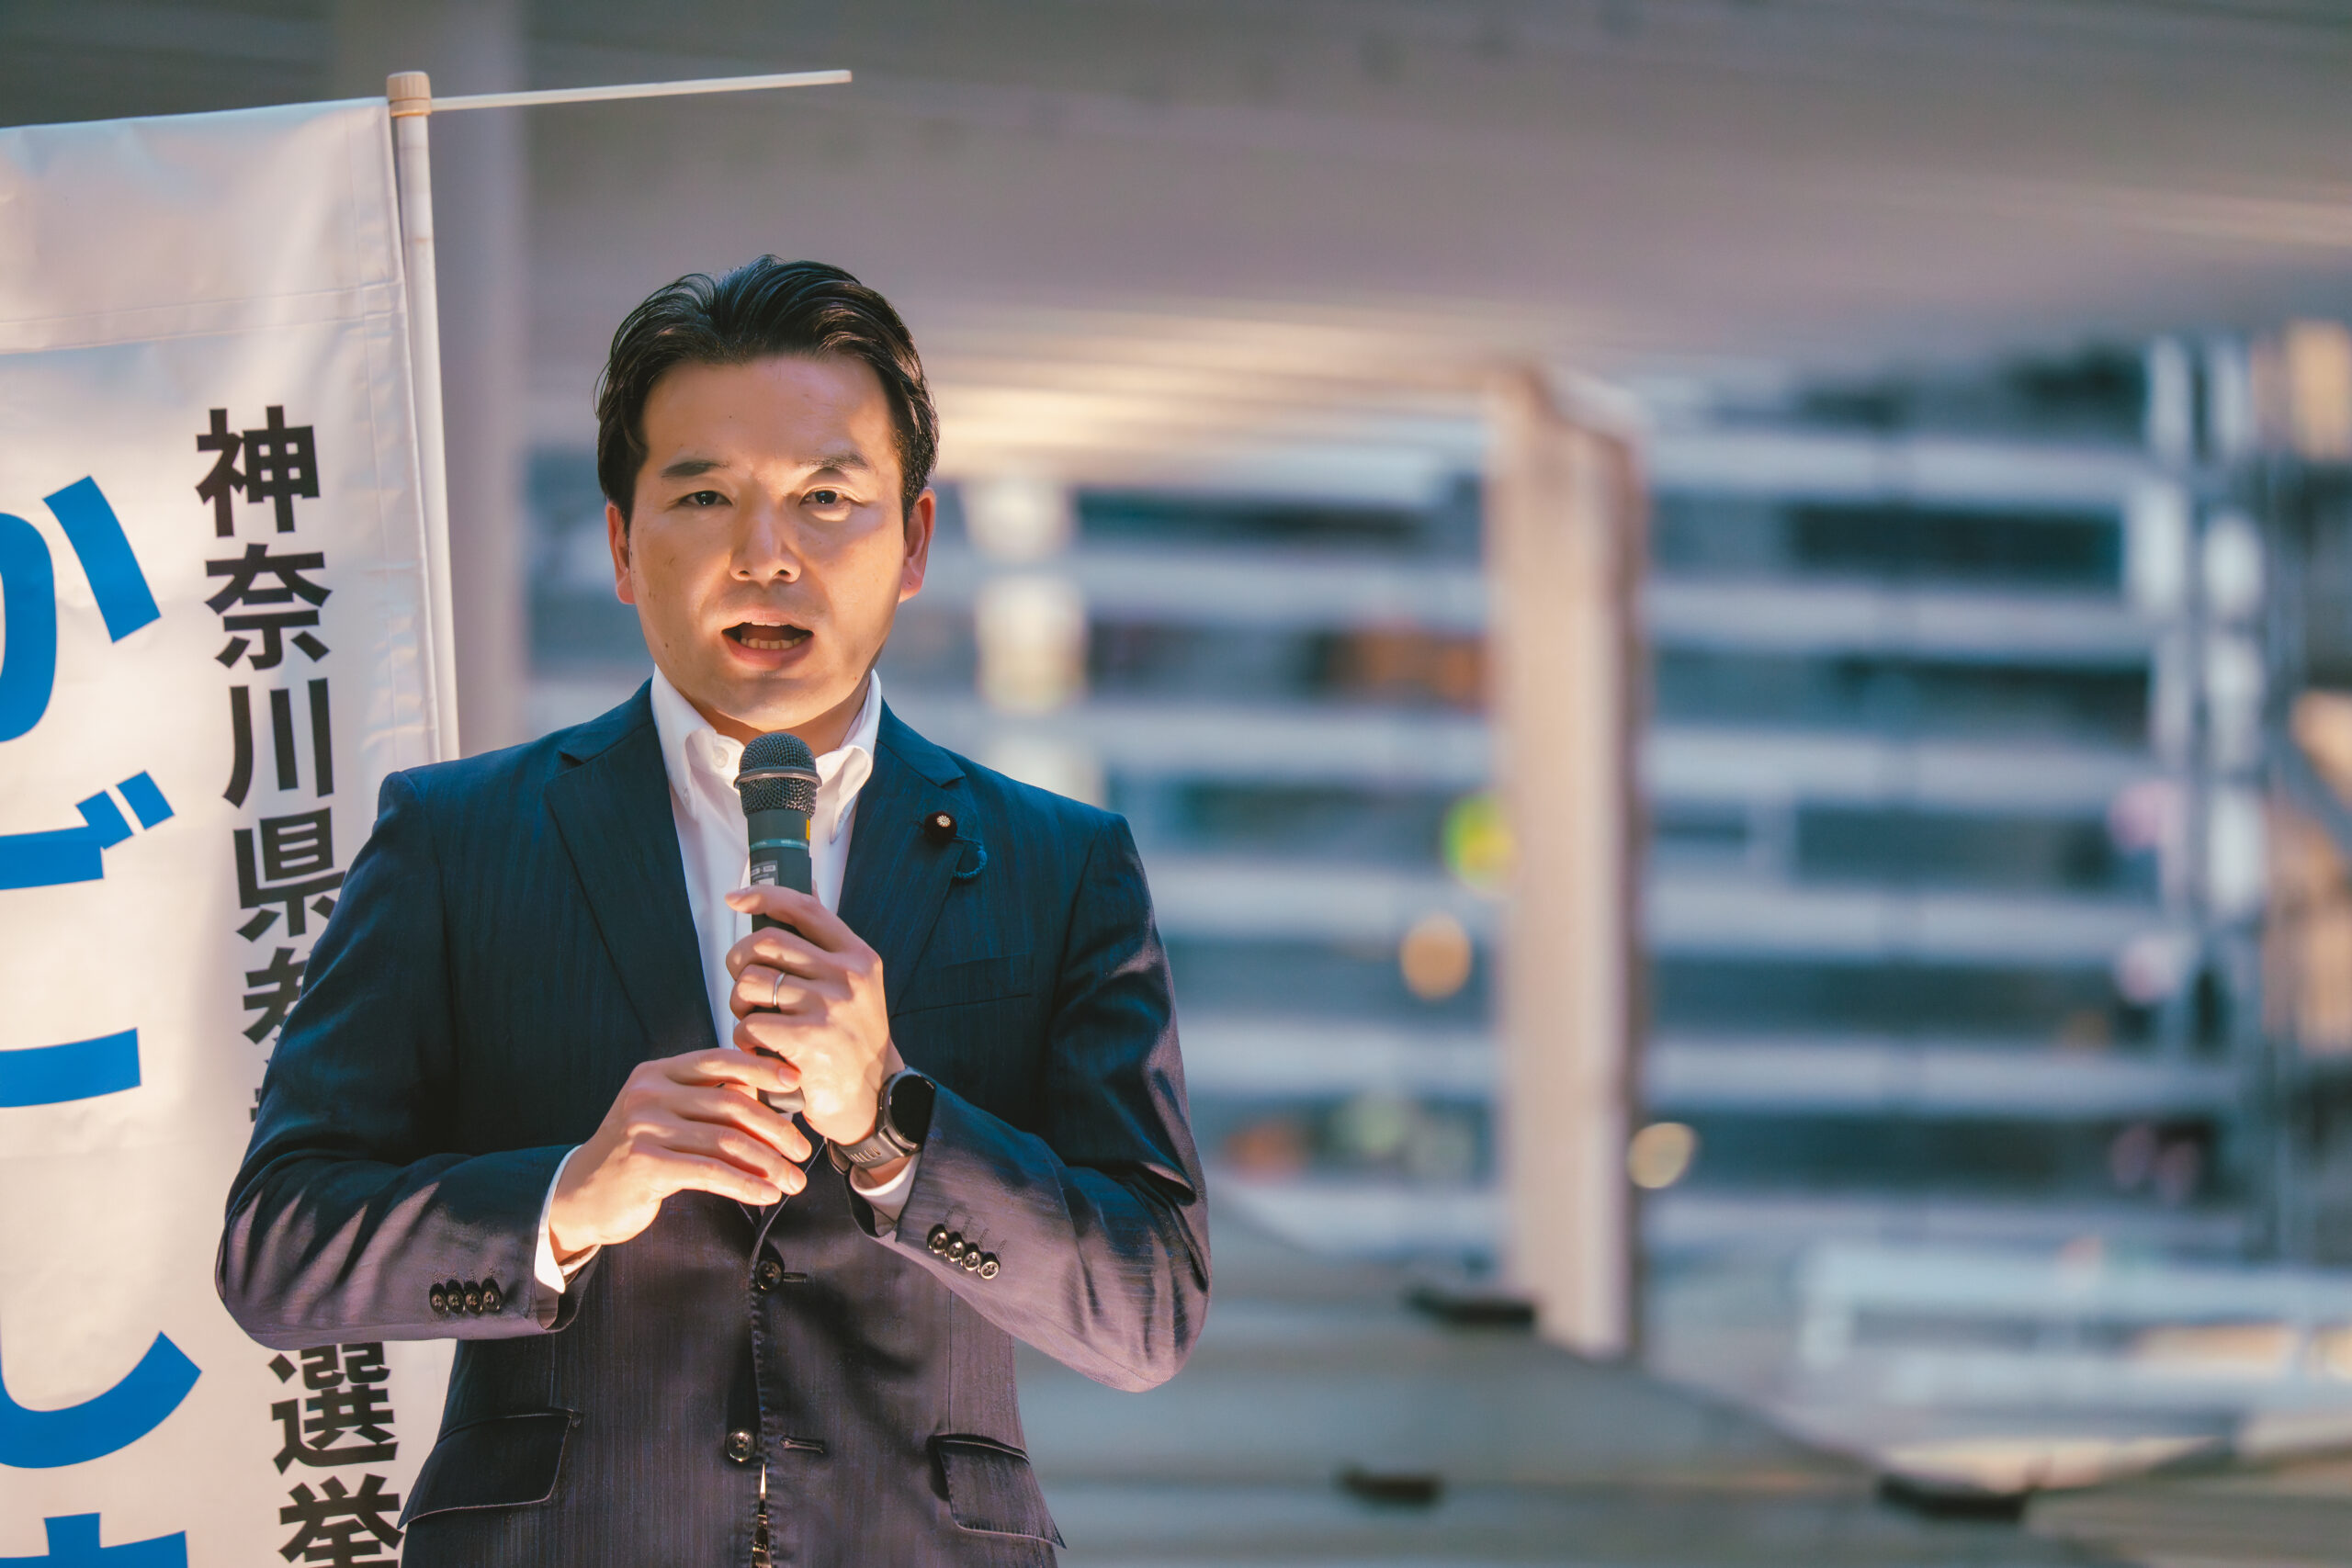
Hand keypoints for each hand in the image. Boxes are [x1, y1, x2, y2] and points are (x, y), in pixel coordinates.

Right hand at [546, 1049, 811, 1259]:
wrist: (580, 1195)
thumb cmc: (637, 1153)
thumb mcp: (667, 1116)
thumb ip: (708, 1100)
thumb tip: (766, 1093)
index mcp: (658, 1073)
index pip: (720, 1060)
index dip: (762, 1068)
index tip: (796, 1081)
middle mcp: (649, 1093)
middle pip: (731, 1103)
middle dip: (777, 1129)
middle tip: (803, 1152)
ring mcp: (644, 1127)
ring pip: (726, 1140)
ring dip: (769, 1163)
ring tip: (794, 1181)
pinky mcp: (645, 1164)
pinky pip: (710, 1171)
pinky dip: (746, 1183)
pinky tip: (768, 1194)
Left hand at [724, 885, 901, 1146]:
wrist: (874, 1098)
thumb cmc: (852, 1040)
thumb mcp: (856, 986)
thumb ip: (827, 945)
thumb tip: (805, 887)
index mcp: (858, 957)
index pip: (805, 909)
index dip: (764, 896)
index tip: (735, 899)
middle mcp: (848, 977)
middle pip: (765, 943)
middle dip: (739, 963)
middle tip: (743, 988)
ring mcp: (830, 1008)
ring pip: (750, 984)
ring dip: (739, 1005)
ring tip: (753, 1022)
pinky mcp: (809, 1041)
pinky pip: (750, 1024)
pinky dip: (744, 1039)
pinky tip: (760, 1050)